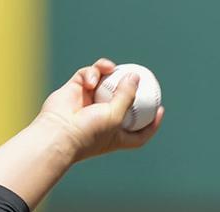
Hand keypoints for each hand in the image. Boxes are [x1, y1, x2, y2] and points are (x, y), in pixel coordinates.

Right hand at [34, 57, 164, 161]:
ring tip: (110, 68)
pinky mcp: (75, 90)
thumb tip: (136, 75)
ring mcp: (89, 103)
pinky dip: (92, 74)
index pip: (139, 131)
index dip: (151, 122)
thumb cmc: (90, 131)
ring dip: (108, 73)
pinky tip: (91, 79)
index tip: (160, 109)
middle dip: (130, 89)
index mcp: (117, 135)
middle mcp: (104, 119)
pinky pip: (89, 75)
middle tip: (141, 76)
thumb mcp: (116, 116)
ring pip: (105, 83)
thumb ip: (128, 95)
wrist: (58, 132)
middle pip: (123, 102)